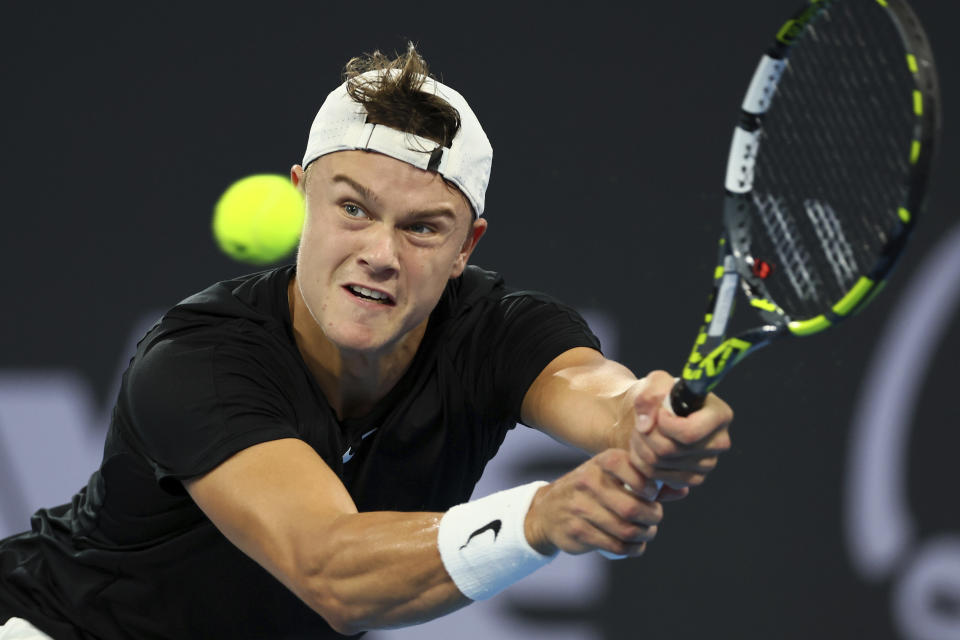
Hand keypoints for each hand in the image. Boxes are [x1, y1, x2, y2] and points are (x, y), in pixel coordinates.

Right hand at [523, 448, 662, 557]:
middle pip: (633, 507)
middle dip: (652, 518)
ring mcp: (580, 507)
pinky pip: (614, 546)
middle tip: (654, 519)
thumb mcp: (613, 477)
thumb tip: (684, 490)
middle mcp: (588, 481)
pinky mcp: (577, 531)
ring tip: (645, 533)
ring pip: (625, 530)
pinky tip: (634, 546)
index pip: (631, 468)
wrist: (549, 510)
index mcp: (601, 463)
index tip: (653, 495)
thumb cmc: (591, 491)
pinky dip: (632, 550)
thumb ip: (647, 482)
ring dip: (644, 536)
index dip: (649, 486)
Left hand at [625, 371, 732, 498]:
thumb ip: (648, 395)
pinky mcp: (693, 478)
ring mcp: (708, 464)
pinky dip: (641, 463)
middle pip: (670, 450)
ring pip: (659, 464)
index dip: (663, 425)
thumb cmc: (662, 395)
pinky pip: (657, 477)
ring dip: (640, 447)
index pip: (688, 433)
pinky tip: (644, 448)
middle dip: (645, 435)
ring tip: (640, 433)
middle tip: (640, 424)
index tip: (657, 413)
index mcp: (719, 415)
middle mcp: (719, 442)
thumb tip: (646, 426)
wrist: (657, 414)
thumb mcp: (654, 382)